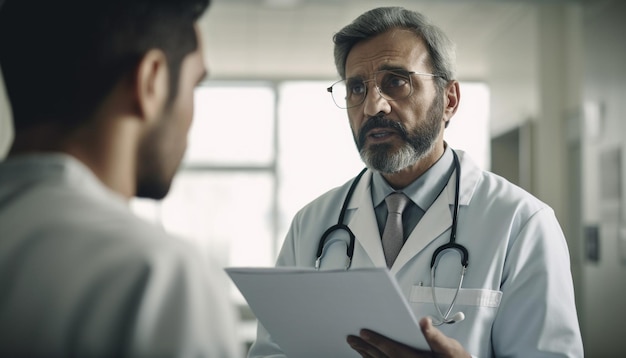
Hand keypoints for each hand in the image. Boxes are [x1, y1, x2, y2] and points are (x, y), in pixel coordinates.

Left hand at [346, 317, 470, 357]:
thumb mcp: (450, 348)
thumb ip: (436, 337)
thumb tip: (424, 322)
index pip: (392, 350)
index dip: (377, 341)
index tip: (363, 332)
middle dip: (365, 348)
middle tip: (351, 338)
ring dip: (366, 354)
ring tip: (354, 344)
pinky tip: (366, 355)